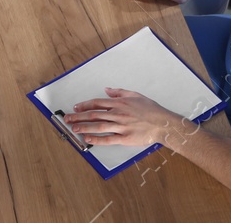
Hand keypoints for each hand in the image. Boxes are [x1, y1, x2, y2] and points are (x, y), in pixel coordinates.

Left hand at [66, 89, 187, 146]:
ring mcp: (121, 126)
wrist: (162, 123)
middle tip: (68, 119)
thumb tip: (107, 89)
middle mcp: (118, 114)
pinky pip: (108, 139)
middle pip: (94, 115)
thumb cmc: (150, 109)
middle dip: (79, 116)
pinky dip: (97, 139)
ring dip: (84, 127)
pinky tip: (88, 139)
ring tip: (74, 129)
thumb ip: (119, 92)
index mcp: (119, 103)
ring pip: (99, 127)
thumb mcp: (134, 95)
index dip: (84, 105)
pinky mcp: (125, 138)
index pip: (97, 103)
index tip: (76, 108)